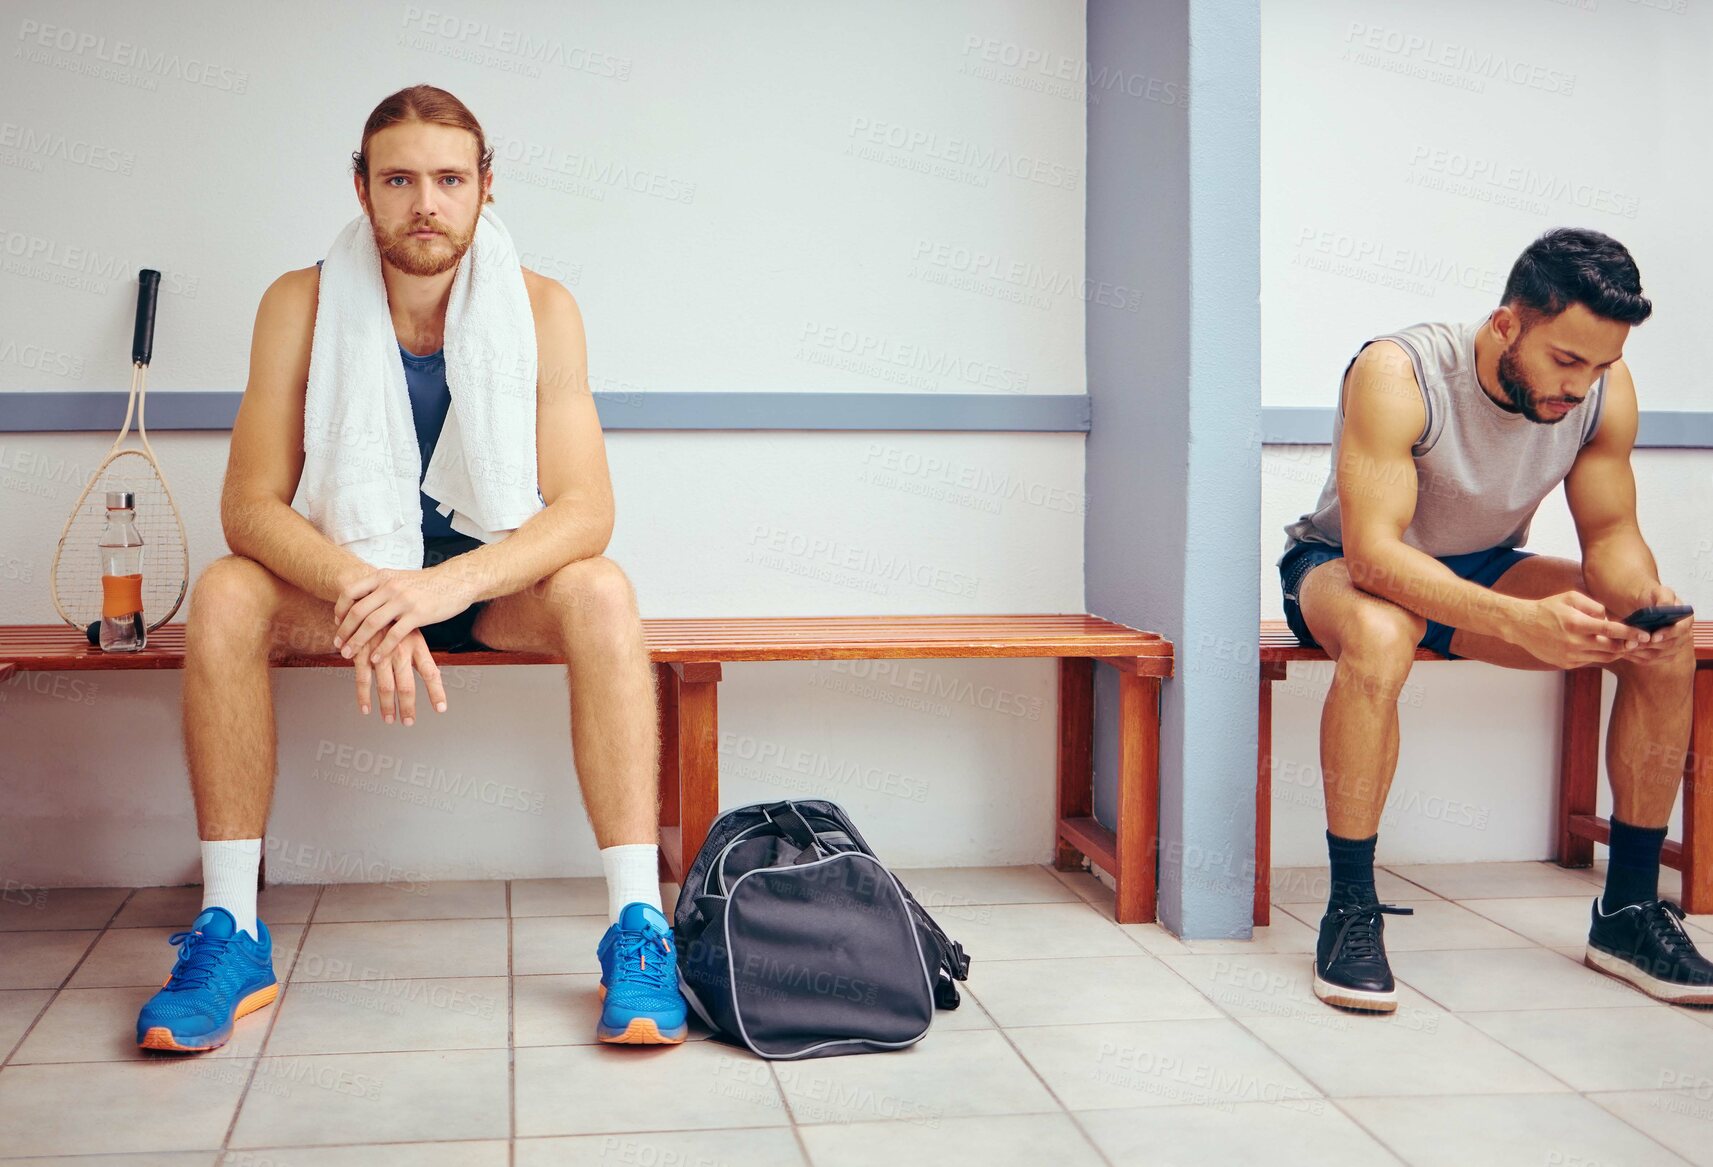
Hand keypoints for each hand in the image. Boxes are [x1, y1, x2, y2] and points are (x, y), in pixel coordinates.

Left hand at [333, 566, 474, 664]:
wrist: (457, 581)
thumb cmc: (429, 583)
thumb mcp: (400, 578)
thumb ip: (382, 587)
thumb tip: (363, 600)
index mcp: (383, 576)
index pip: (350, 592)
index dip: (340, 610)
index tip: (337, 624)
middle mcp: (390, 586)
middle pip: (358, 611)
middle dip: (344, 631)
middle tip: (339, 645)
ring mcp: (403, 600)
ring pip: (372, 624)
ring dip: (358, 642)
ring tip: (349, 655)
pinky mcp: (418, 614)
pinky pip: (394, 635)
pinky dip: (382, 649)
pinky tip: (376, 658)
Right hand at [351, 627, 446, 724]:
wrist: (368, 596)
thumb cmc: (394, 618)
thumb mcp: (412, 630)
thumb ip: (419, 654)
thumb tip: (435, 675)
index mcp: (416, 645)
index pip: (431, 672)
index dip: (436, 692)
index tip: (441, 709)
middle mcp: (400, 650)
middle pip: (407, 686)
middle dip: (408, 707)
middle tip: (408, 722)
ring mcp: (380, 652)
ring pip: (385, 686)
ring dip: (387, 706)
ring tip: (389, 720)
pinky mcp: (362, 653)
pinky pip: (363, 679)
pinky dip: (363, 696)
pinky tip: (366, 709)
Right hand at [1513, 591, 1644, 668]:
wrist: (1521, 625)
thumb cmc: (1547, 608)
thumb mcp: (1570, 597)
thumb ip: (1594, 606)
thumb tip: (1609, 619)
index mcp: (1577, 623)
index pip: (1612, 630)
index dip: (1631, 633)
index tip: (1646, 635)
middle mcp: (1574, 642)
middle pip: (1612, 648)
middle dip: (1627, 645)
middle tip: (1637, 641)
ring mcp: (1570, 656)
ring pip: (1603, 658)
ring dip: (1615, 651)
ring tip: (1621, 644)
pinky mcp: (1566, 664)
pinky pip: (1589, 661)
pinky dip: (1597, 654)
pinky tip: (1596, 646)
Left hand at [1619, 583, 1692, 662]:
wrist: (1639, 604)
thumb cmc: (1650, 596)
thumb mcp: (1658, 592)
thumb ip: (1664, 598)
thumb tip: (1665, 608)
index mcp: (1685, 619)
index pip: (1682, 630)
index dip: (1669, 634)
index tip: (1653, 637)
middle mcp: (1683, 634)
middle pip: (1671, 645)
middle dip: (1651, 646)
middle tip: (1634, 644)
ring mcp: (1673, 645)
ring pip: (1660, 655)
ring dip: (1642, 653)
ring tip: (1626, 647)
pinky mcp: (1662, 654)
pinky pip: (1651, 660)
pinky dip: (1638, 657)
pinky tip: (1626, 652)